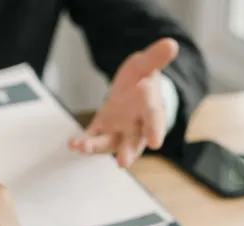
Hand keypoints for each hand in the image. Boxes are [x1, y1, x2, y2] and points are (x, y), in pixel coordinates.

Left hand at [68, 38, 178, 167]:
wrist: (132, 88)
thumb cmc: (142, 78)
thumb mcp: (146, 64)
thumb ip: (155, 58)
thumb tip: (171, 44)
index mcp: (150, 109)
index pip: (154, 119)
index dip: (155, 130)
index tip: (156, 142)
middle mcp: (135, 125)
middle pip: (133, 142)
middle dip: (128, 152)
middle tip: (123, 163)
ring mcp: (117, 130)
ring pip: (109, 143)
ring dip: (96, 147)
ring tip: (83, 147)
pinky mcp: (101, 129)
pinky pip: (92, 138)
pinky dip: (83, 142)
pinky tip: (72, 143)